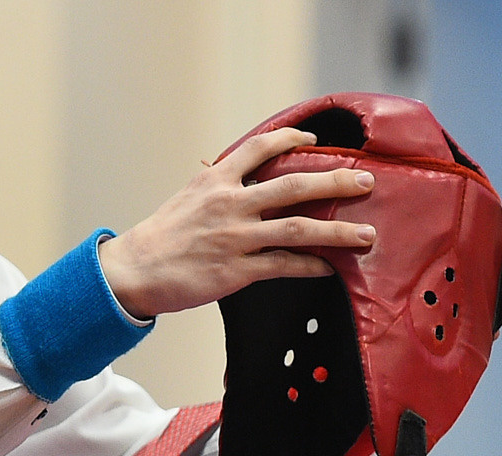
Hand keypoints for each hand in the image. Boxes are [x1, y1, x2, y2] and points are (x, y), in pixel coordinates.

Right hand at [97, 128, 375, 320]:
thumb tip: (247, 180)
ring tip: (366, 234)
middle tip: (366, 181)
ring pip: (298, 229)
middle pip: (294, 185)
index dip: (292, 140)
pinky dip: (310, 266)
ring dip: (337, 231)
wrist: (135, 269)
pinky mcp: (237, 270)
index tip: (314, 139)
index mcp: (217, 178)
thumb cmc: (162, 236)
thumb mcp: (189, 196)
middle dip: (336, 182)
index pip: (261, 147)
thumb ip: (221, 186)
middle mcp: (230, 203)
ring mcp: (236, 237)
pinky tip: (330, 268)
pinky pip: (284, 265)